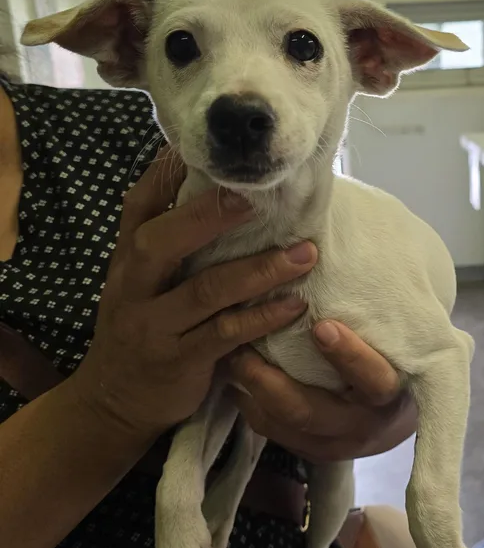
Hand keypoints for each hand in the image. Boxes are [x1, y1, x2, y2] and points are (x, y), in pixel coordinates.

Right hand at [69, 150, 316, 445]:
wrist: (115, 400)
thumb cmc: (144, 325)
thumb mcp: (142, 280)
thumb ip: (171, 240)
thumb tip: (222, 185)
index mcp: (128, 256)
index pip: (140, 203)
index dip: (168, 172)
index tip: (209, 147)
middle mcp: (133, 285)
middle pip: (163, 241)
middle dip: (210, 216)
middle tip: (258, 195)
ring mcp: (153, 324)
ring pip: (206, 290)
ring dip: (260, 270)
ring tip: (305, 254)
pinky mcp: (177, 360)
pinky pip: (225, 334)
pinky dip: (262, 318)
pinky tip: (295, 306)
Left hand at [227, 322, 417, 461]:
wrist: (397, 419)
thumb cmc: (397, 365)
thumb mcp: (399, 348)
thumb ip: (377, 322)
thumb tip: (342, 268)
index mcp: (389, 396)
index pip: (374, 380)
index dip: (349, 357)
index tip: (322, 326)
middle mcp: (361, 426)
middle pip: (309, 411)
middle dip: (270, 381)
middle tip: (243, 348)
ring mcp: (334, 445)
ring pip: (283, 425)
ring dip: (252, 392)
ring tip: (231, 357)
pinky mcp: (311, 452)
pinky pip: (273, 432)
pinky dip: (251, 405)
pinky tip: (236, 379)